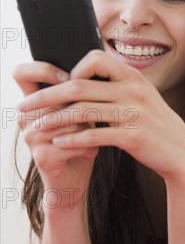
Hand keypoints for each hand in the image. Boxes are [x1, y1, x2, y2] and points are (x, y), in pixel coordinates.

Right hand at [13, 61, 97, 211]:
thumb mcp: (82, 114)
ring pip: (67, 118)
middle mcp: (27, 117)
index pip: (23, 72)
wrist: (74, 182)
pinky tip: (93, 151)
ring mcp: (30, 136)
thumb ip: (82, 93)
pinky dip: (89, 146)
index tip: (72, 78)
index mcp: (36, 103)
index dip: (45, 69)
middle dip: (80, 104)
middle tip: (97, 112)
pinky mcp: (41, 155)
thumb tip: (102, 62)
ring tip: (97, 135)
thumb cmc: (82, 143)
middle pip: (54, 95)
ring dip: (89, 127)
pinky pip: (72, 142)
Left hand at [16, 50, 184, 183]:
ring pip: (81, 111)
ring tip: (35, 128)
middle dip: (45, 96)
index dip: (71, 70)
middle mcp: (133, 91)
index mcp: (133, 77)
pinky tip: (59, 144)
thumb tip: (83, 77)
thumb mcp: (142, 98)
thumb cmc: (156, 126)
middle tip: (24, 106)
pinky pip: (94, 136)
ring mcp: (134, 113)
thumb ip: (118, 86)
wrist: (182, 153)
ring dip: (53, 120)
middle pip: (78, 85)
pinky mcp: (133, 137)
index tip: (58, 84)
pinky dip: (72, 140)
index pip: (94, 59)